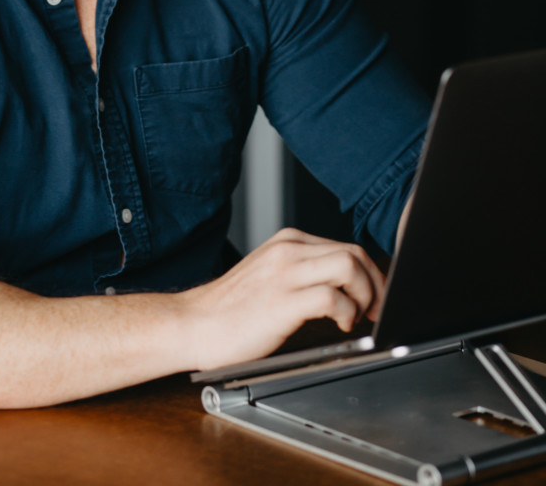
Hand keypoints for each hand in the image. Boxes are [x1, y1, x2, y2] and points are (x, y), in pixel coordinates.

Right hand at [180, 227, 385, 371]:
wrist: (192, 324)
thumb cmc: (229, 310)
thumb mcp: (270, 276)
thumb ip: (301, 273)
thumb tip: (342, 288)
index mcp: (287, 242)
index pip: (346, 246)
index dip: (370, 273)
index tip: (376, 296)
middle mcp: (288, 250)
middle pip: (354, 252)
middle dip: (376, 283)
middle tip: (376, 310)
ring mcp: (285, 272)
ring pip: (349, 265)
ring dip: (365, 294)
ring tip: (358, 316)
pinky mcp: (282, 300)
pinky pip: (332, 297)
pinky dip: (347, 311)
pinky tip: (341, 325)